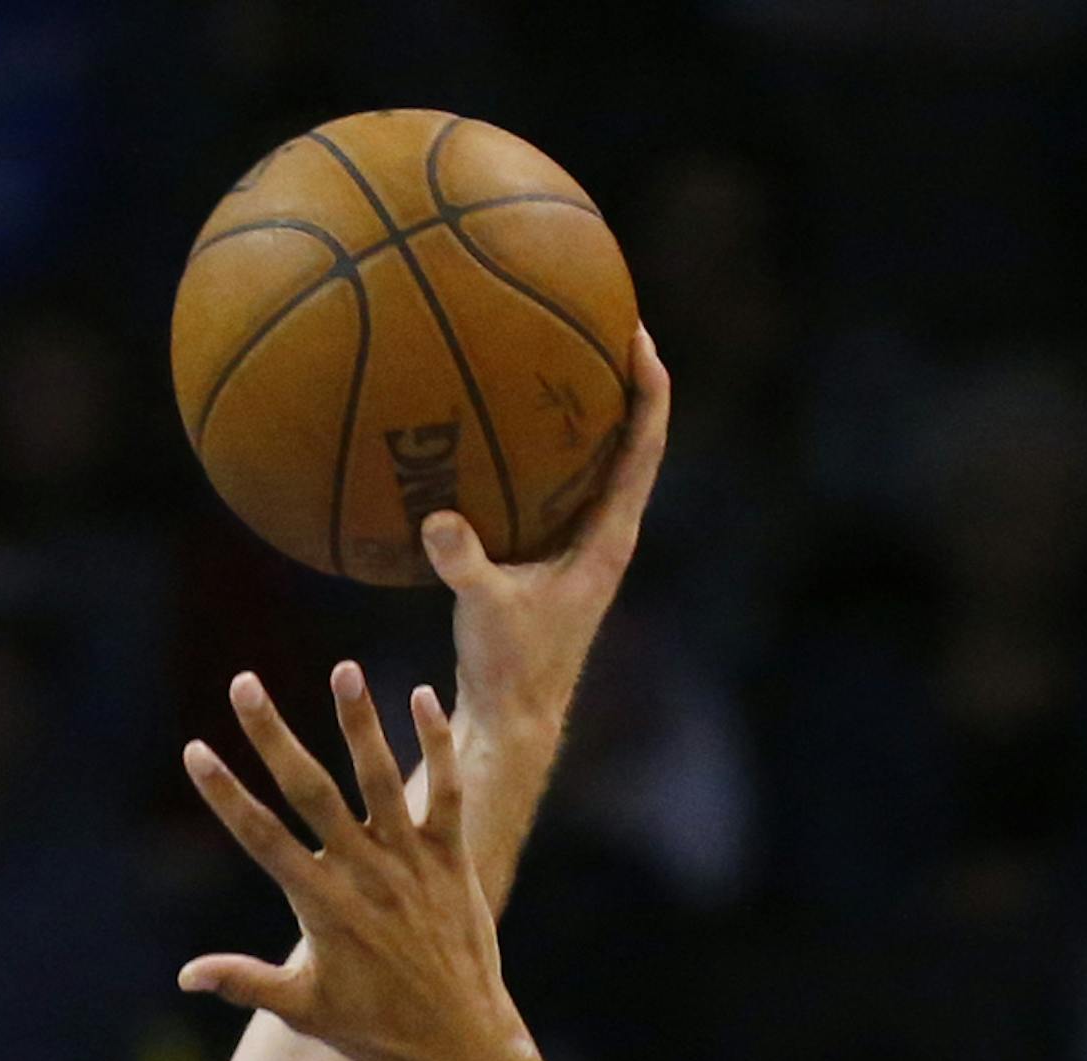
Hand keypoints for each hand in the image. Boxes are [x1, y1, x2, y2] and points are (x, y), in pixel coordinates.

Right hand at [179, 668, 528, 1060]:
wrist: (460, 1043)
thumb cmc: (376, 1030)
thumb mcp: (305, 1009)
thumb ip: (245, 982)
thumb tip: (184, 976)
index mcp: (320, 906)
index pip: (261, 838)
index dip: (225, 794)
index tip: (195, 750)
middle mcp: (363, 875)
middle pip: (309, 791)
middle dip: (272, 735)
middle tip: (244, 683)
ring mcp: (411, 863)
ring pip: (381, 779)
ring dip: (359, 723)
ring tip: (343, 670)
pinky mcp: (454, 859)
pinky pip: (446, 792)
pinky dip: (436, 746)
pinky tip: (421, 696)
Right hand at [435, 328, 670, 750]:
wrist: (513, 718)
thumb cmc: (510, 670)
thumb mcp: (486, 613)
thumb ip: (466, 564)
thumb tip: (437, 520)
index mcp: (609, 538)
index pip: (645, 447)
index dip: (649, 389)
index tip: (636, 332)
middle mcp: (604, 533)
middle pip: (627, 438)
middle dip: (616, 378)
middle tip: (596, 316)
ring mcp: (579, 544)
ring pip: (591, 460)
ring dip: (580, 411)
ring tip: (551, 352)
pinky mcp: (551, 557)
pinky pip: (550, 486)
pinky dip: (533, 451)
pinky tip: (492, 425)